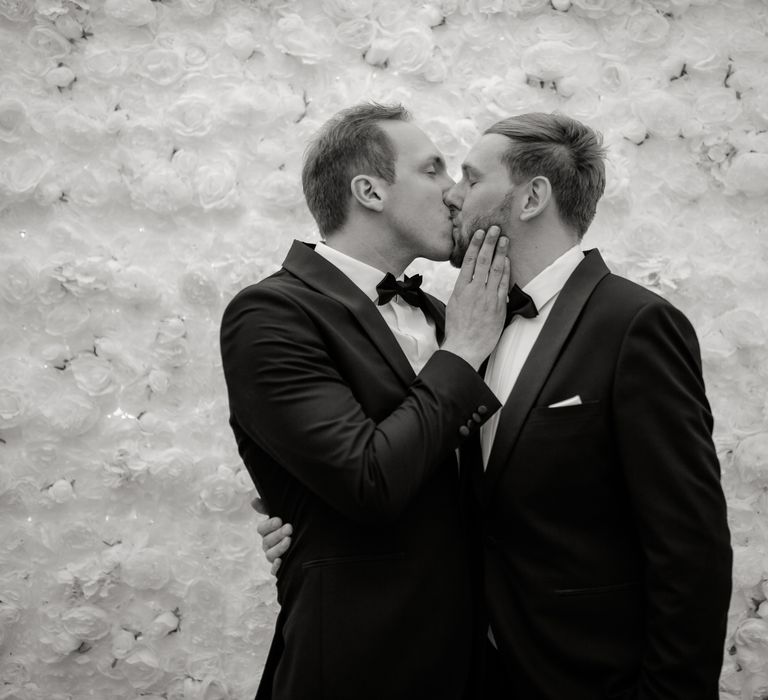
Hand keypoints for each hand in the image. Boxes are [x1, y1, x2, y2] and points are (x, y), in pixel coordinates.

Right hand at [252, 497, 292, 575]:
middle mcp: (268, 545)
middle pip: (266, 542)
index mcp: (267, 532)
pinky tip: (280, 561)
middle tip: (289, 528)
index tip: (279, 520)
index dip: (269, 525)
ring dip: (278, 548)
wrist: (311, 540)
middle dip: (277, 534)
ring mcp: (274, 557)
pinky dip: (276, 567)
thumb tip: (254, 501)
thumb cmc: (293, 525)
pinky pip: (274, 571)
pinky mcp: (281, 568)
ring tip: (289, 540)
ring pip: (270, 555)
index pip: (261, 529)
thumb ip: (268, 507)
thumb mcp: (284, 514)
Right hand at [442, 226, 509, 369]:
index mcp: (460, 289)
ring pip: (495, 270)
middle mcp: (474, 290)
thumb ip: (462, 290)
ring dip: (501, 253)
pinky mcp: (498, 306)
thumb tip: (468, 279)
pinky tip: (508, 261)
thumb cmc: (457, 329)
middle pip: (483, 261)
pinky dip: (506, 271)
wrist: (464, 347)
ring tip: (505, 240)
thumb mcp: (453, 305)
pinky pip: (504, 284)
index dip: (476, 245)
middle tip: (495, 228)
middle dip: (490, 243)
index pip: (468, 261)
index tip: (480, 233)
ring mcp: (487, 298)